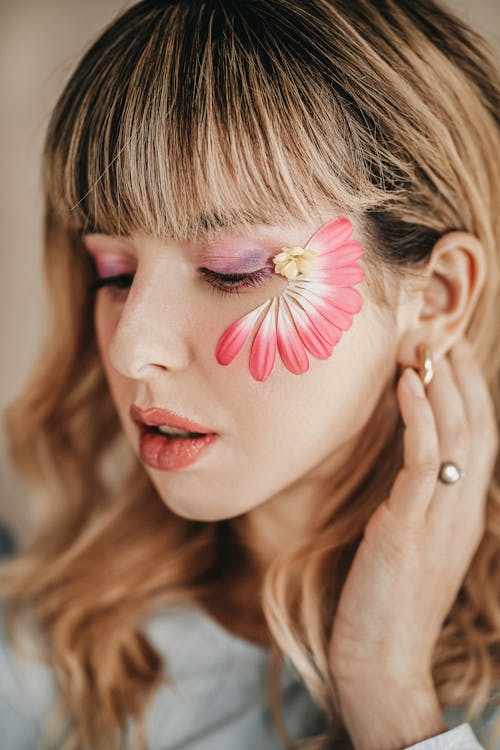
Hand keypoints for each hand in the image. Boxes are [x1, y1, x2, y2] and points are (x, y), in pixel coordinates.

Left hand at [328, 337, 497, 712]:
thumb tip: (408, 469)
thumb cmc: (387, 604)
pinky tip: (408, 385)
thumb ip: (418, 505)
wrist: (382, 664)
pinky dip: (420, 418)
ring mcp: (442, 519)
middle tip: (440, 334)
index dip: (469, 392)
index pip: (479, 440)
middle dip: (461, 377)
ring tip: (423, 345)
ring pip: (456, 436)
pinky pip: (424, 461)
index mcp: (465, 514)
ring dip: (442, 385)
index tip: (450, 355)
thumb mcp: (411, 545)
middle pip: (476, 428)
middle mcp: (463, 511)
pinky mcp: (411, 528)